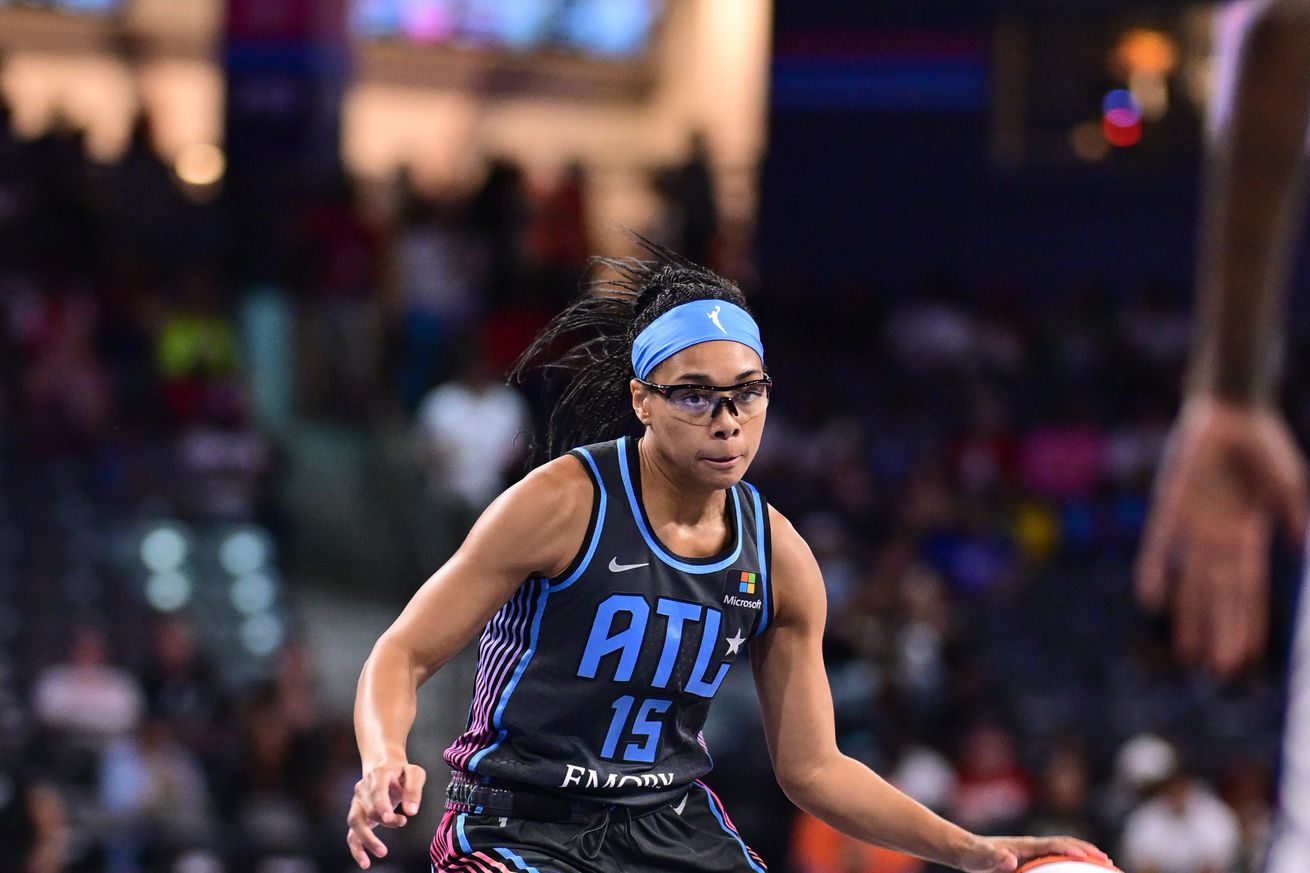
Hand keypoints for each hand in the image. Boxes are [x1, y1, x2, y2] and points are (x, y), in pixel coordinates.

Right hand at [346, 760, 426, 868]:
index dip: (381, 806)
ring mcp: (357, 803)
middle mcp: (363, 789)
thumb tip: (411, 811)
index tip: (389, 818)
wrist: (384, 766)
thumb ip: (414, 789)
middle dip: (386, 820)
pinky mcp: (357, 816)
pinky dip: (357, 849)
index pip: (376, 791)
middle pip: (370, 809)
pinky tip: (365, 862)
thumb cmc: (401, 772)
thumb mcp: (414, 772)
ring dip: (367, 839)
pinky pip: (352, 834)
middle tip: (402, 822)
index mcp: (378, 775)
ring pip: (355, 822)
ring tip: (382, 852)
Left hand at [958, 835, 1111, 872]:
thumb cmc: (973, 856)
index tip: (1091, 856)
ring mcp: (1032, 849)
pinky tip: (1079, 868)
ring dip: (1084, 853)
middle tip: (1109, 862)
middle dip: (1087, 850)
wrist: (966, 849)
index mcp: (1024, 845)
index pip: (1053, 844)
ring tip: (1105, 863)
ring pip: (1064, 848)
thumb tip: (1010, 859)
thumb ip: (992, 858)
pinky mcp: (1031, 855)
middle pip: (1065, 843)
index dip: (1071, 849)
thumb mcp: (979, 859)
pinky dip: (1072, 858)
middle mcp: (1031, 844)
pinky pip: (1057, 855)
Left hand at [1136, 395, 1307, 675]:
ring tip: (1184, 652)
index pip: (1249, 591)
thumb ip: (1295, 514)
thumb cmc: (1263, 445)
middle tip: (1216, 669)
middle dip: (1219, 631)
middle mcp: (1218, 538)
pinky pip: (1159, 544)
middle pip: (1219, 596)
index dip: (1248, 624)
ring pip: (1189, 581)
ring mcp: (1192, 524)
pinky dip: (1154, 569)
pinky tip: (1149, 599)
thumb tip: (1306, 550)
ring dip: (1187, 615)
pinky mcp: (1169, 505)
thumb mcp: (1288, 483)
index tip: (1247, 659)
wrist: (1230, 410)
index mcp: (1248, 537)